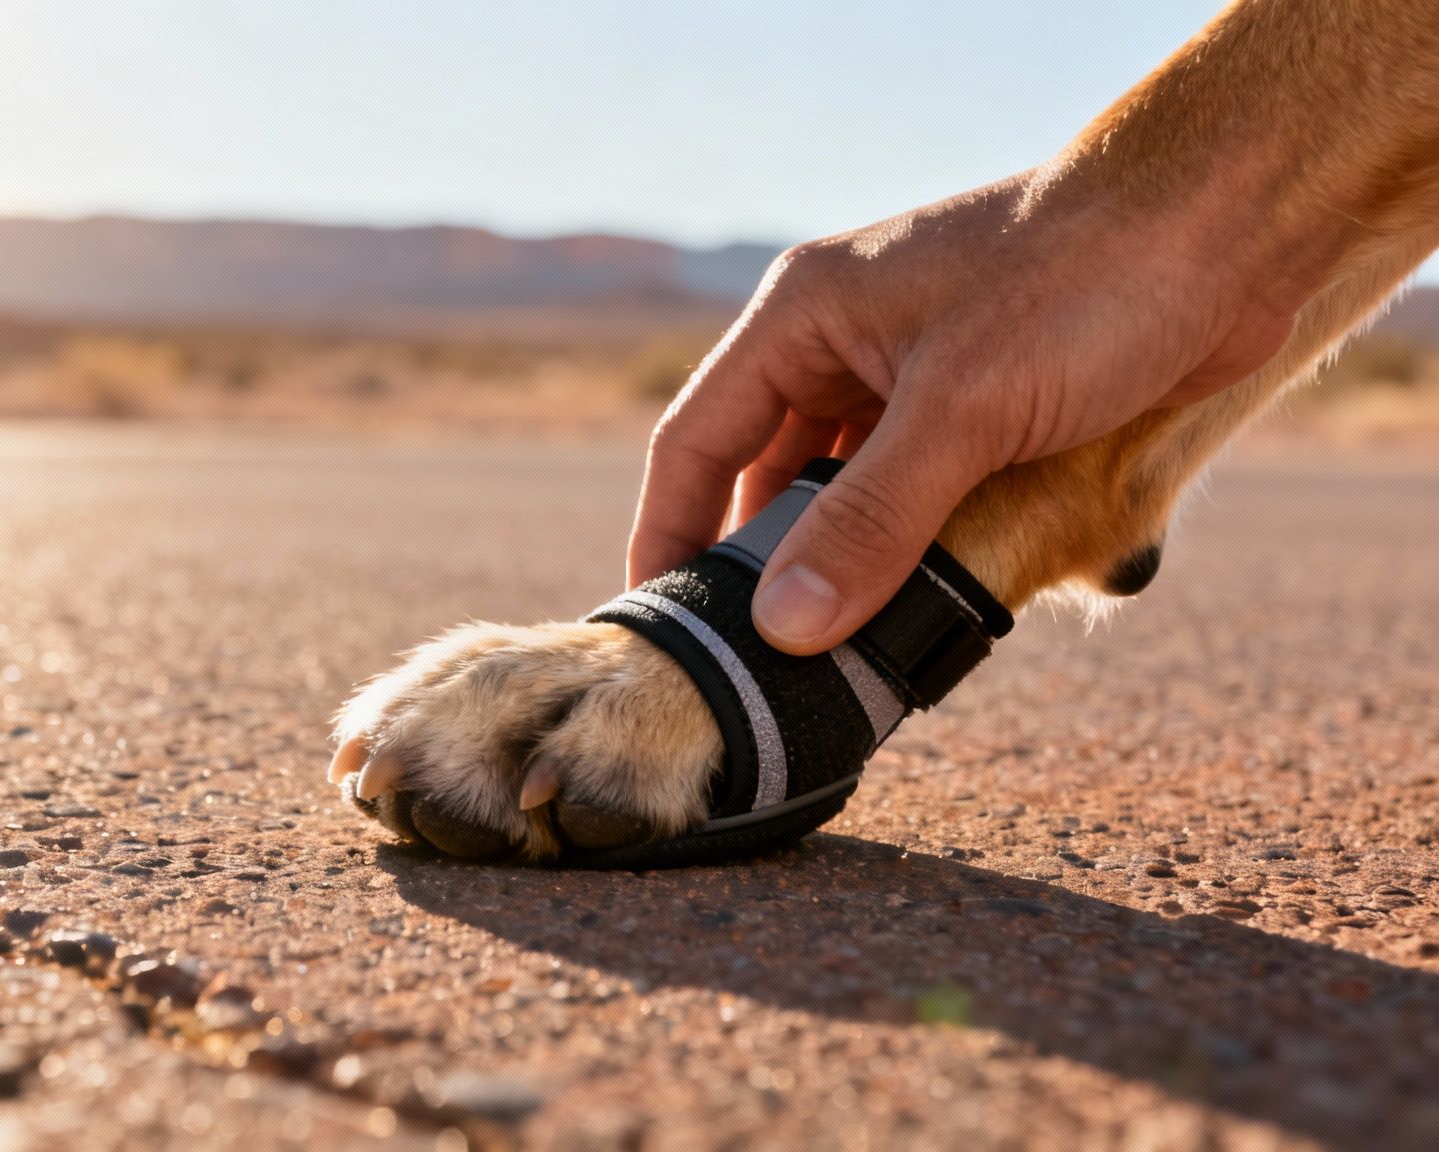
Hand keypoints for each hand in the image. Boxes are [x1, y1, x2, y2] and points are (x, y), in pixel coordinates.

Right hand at [627, 167, 1314, 653]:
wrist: (1231, 227)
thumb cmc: (1088, 280)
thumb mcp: (964, 408)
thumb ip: (870, 521)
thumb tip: (787, 627)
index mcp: (803, 315)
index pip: (696, 440)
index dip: (669, 535)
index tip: (666, 626)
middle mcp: (842, 343)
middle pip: (764, 473)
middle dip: (764, 564)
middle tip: (760, 661)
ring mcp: (912, 374)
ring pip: (845, 491)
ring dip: (846, 562)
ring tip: (840, 648)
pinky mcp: (979, 404)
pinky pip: (916, 492)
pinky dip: (913, 547)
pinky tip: (921, 604)